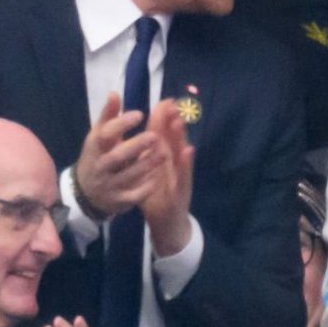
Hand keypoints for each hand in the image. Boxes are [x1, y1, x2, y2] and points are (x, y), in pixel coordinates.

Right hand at [74, 93, 167, 218]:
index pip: (105, 134)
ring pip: (127, 176)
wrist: (85, 194)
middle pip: (116, 157)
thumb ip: (108, 116)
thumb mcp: (99, 137)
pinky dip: (145, 187)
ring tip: (165, 154)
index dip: (121, 124)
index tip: (140, 114)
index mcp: (94, 148)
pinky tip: (159, 178)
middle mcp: (100, 167)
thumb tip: (114, 93)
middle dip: (136, 146)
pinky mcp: (119, 201)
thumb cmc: (97, 157)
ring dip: (146, 165)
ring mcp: (109, 185)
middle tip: (155, 136)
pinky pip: (133, 195)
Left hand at [141, 99, 194, 256]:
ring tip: (179, 120)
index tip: (164, 100)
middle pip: (174, 140)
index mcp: (164, 160)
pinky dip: (186, 163)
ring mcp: (180, 176)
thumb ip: (145, 156)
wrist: (168, 225)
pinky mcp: (183, 190)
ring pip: (181, 153)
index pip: (163, 136)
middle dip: (173, 121)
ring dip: (181, 137)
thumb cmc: (158, 198)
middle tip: (173, 103)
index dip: (163, 118)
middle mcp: (174, 164)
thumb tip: (139, 137)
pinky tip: (188, 151)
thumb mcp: (148, 175)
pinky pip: (184, 175)